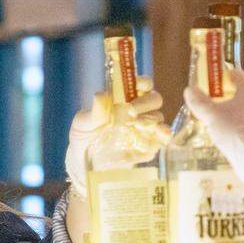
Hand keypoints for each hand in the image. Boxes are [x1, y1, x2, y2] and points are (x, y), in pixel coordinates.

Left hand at [65, 77, 169, 197]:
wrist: (87, 160)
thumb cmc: (86, 133)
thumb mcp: (84, 122)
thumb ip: (95, 111)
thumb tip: (100, 96)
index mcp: (127, 96)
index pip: (144, 84)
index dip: (144, 83)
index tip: (137, 86)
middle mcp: (140, 110)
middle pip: (155, 99)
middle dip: (145, 104)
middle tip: (132, 112)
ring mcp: (146, 128)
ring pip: (159, 119)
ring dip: (151, 122)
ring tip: (137, 127)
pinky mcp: (148, 145)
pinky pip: (159, 141)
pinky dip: (157, 140)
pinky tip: (151, 140)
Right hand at [184, 69, 243, 188]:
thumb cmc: (234, 129)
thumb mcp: (211, 114)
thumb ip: (199, 101)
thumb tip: (189, 90)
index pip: (233, 74)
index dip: (218, 78)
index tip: (206, 85)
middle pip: (238, 91)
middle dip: (222, 96)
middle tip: (207, 103)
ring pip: (242, 107)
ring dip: (228, 111)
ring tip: (213, 120)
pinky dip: (235, 123)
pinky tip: (224, 133)